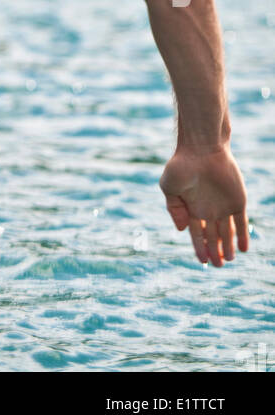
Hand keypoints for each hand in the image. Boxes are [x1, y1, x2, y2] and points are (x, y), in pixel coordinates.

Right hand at [159, 146, 249, 265]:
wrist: (202, 148)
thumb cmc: (181, 165)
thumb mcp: (169, 187)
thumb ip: (173, 209)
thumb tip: (181, 230)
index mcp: (191, 208)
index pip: (197, 233)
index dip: (199, 247)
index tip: (202, 261)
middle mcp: (208, 209)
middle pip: (213, 236)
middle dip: (215, 252)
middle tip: (218, 265)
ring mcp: (224, 206)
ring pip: (227, 233)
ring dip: (228, 247)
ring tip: (228, 260)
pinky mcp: (237, 201)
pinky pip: (242, 223)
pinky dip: (243, 236)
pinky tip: (244, 249)